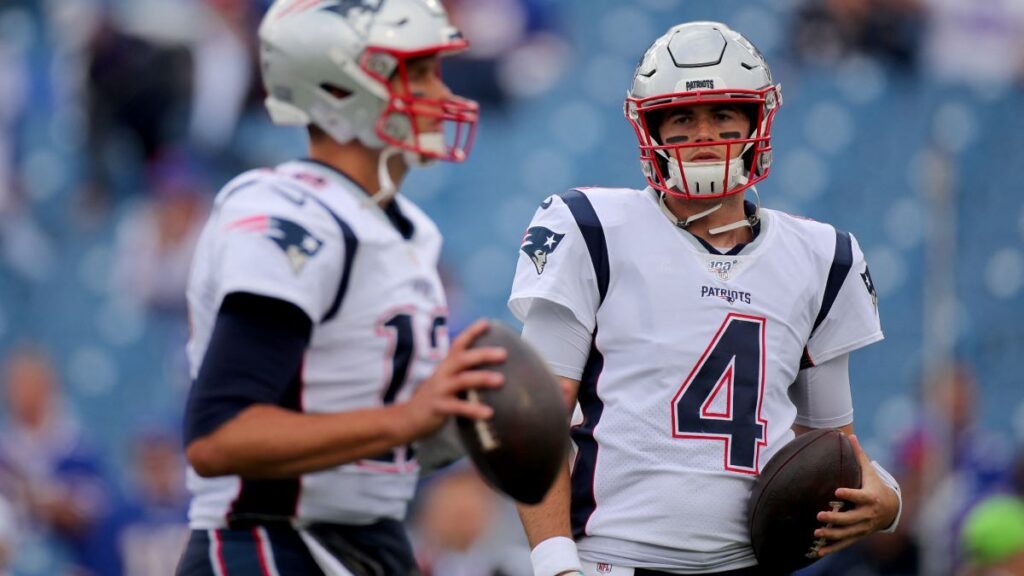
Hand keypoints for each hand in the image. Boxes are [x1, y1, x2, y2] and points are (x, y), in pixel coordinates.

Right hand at [401, 319, 504, 437]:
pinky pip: (458, 408)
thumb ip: (463, 374)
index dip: (471, 332)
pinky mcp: (438, 407)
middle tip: (504, 353)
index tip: (486, 322)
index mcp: (446, 366)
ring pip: (462, 380)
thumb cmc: (435, 398)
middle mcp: (442, 374)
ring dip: (482, 378)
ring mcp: (439, 390)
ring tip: (501, 380)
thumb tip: (493, 371)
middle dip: (483, 354)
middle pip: (462, 359)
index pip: (458, 344)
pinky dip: (474, 410)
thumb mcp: (446, 381)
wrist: (407, 418)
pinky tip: (489, 413)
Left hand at [813, 434, 899, 556]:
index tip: (837, 491)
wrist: (891, 509)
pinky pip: (845, 543)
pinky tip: (818, 551)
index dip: (850, 494)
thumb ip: (859, 455)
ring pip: (847, 533)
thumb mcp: (870, 472)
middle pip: (852, 518)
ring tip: (817, 532)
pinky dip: (832, 548)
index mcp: (870, 497)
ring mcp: (863, 527)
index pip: (859, 496)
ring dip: (832, 534)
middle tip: (820, 514)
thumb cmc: (875, 485)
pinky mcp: (858, 535)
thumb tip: (849, 435)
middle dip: (836, 518)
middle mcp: (867, 514)